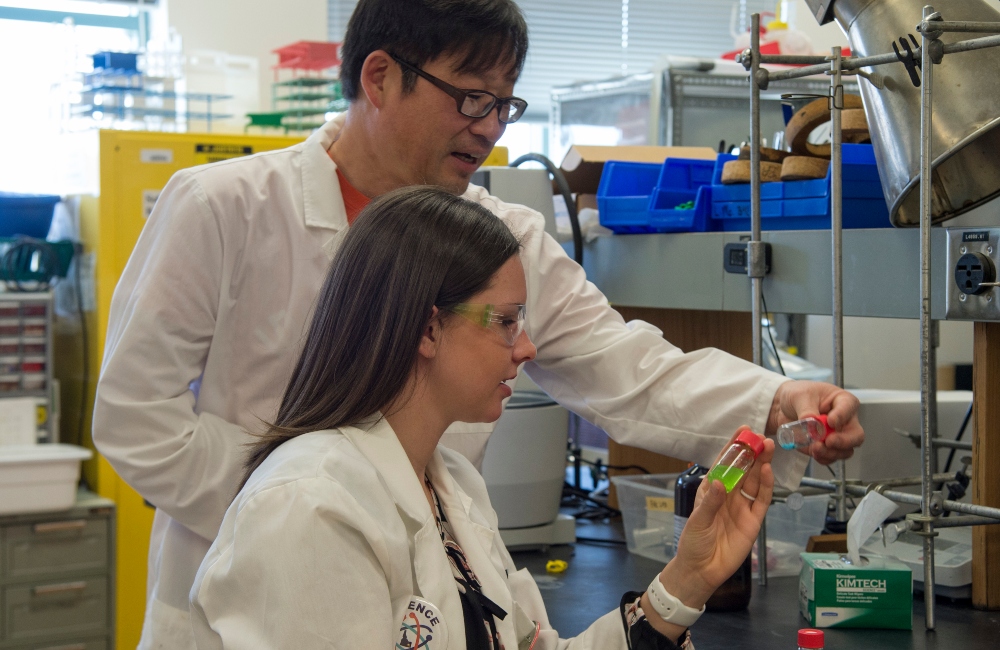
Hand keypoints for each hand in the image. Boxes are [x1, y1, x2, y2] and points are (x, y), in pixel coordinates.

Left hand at [640, 428, 772, 642]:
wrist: (702, 570)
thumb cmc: (694, 542)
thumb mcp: (698, 520)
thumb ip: (711, 503)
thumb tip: (721, 483)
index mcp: (712, 490)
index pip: (724, 464)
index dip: (733, 447)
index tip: (742, 431)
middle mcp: (729, 495)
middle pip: (743, 469)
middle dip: (752, 452)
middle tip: (761, 437)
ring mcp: (742, 507)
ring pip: (754, 481)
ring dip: (761, 464)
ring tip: (768, 447)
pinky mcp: (753, 521)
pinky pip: (761, 500)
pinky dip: (765, 486)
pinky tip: (767, 471)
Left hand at [766, 380, 862, 463]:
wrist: (783, 408)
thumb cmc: (797, 395)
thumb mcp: (799, 396)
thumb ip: (806, 409)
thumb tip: (811, 422)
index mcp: (843, 401)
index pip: (849, 408)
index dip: (842, 416)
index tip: (831, 421)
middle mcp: (845, 420)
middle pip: (856, 436)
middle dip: (843, 441)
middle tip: (828, 441)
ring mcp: (838, 436)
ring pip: (845, 451)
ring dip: (831, 452)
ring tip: (815, 448)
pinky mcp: (827, 448)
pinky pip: (831, 458)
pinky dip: (823, 458)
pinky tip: (814, 453)